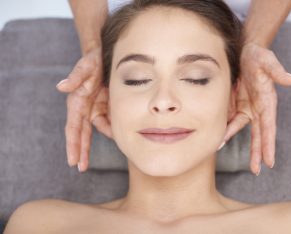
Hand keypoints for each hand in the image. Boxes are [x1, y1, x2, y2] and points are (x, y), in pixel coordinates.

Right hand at [56, 47, 111, 172]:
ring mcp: (95, 108)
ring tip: (113, 144)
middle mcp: (84, 108)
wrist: (104, 56)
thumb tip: (61, 87)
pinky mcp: (105, 107)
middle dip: (82, 151)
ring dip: (103, 139)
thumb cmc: (92, 60)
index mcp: (77, 103)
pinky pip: (110, 121)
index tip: (73, 161)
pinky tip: (121, 131)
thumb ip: (75, 77)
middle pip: (82, 134)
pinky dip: (113, 127)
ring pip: (98, 130)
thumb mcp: (86, 67)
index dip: (73, 145)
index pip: (73, 128)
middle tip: (81, 168)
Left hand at [223, 43, 290, 175]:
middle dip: (258, 153)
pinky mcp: (235, 104)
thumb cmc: (258, 56)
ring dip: (235, 142)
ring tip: (228, 153)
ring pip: (240, 130)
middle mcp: (258, 109)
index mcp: (268, 103)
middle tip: (257, 170)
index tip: (270, 162)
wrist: (244, 51)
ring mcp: (246, 108)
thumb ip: (277, 71)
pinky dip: (224, 129)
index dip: (269, 145)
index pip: (269, 128)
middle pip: (258, 135)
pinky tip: (217, 138)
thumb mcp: (267, 61)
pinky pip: (229, 120)